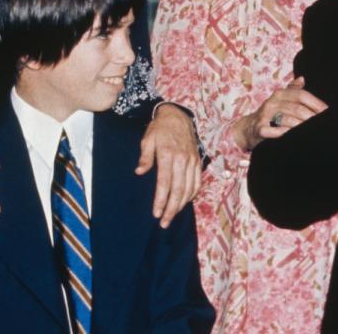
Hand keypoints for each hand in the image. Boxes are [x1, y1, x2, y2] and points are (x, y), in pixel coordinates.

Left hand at [136, 104, 202, 227]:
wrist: (178, 116)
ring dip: (182, 204)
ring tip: (173, 216)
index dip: (161, 200)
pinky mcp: (198, 161)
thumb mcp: (147, 139)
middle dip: (172, 208)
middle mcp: (182, 160)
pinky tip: (185, 202)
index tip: (156, 213)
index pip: (165, 183)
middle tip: (165, 223)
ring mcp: (192, 161)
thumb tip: (139, 172)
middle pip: (179, 189)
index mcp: (168, 155)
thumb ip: (145, 157)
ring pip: (190, 188)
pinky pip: (197, 181)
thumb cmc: (159, 129)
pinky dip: (192, 194)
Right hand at [231, 77, 328, 151]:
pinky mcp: (260, 129)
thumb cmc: (270, 114)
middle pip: (297, 109)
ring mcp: (265, 115)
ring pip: (288, 120)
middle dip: (312, 117)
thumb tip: (302, 78)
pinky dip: (284, 133)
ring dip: (301, 126)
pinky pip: (274, 131)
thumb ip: (292, 90)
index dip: (316, 103)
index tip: (327, 111)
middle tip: (322, 124)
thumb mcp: (280, 100)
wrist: (248, 128)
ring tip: (311, 131)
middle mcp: (272, 102)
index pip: (301, 95)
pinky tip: (292, 136)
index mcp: (280, 94)